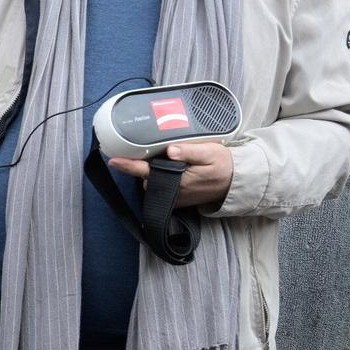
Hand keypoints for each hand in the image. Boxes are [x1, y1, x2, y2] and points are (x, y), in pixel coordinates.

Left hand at [109, 140, 233, 210]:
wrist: (235, 183)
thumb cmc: (223, 166)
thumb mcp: (210, 153)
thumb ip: (190, 151)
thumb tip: (170, 150)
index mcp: (178, 180)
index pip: (147, 171)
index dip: (129, 165)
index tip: (113, 160)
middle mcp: (173, 192)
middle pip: (146, 177)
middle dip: (144, 165)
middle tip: (154, 151)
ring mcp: (174, 198)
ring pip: (152, 182)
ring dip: (154, 171)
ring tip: (169, 160)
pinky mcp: (177, 200)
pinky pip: (161, 187)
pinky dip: (162, 178)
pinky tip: (173, 169)